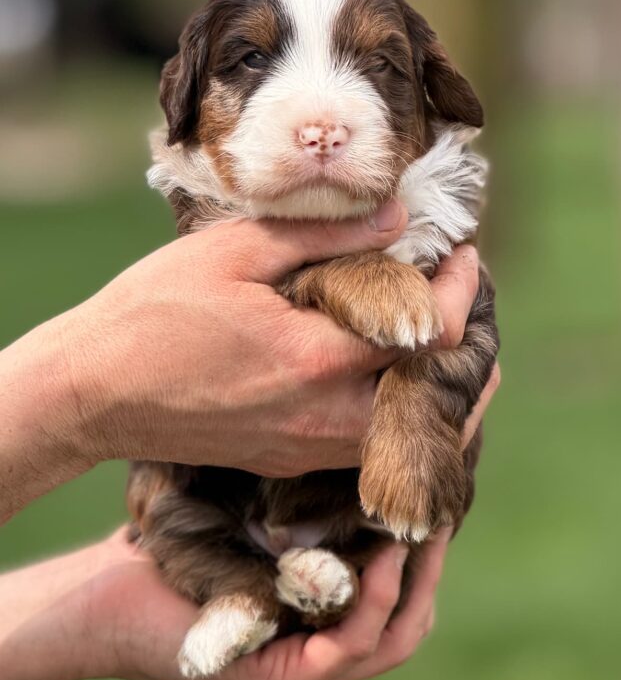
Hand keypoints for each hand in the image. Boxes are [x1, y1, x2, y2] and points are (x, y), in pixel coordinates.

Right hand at [1, 201, 480, 514]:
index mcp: (316, 359)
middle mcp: (323, 417)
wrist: (95, 393)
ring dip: (434, 384)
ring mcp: (307, 448)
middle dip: (466, 347)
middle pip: (437, 397)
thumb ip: (326, 235)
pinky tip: (384, 372)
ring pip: (406, 429)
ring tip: (434, 334)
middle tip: (464, 300)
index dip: (463, 290)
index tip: (467, 256)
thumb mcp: (234, 252)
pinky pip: (366, 444)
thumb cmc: (153, 313)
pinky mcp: (289, 460)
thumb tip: (398, 218)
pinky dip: (394, 409)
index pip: (429, 331)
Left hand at [91, 365, 499, 679]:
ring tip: (420, 526)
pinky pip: (351, 648)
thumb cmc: (179, 544)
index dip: (427, 552)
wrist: (108, 589)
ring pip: (394, 640)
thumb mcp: (259, 516)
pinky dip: (374, 601)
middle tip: (441, 510)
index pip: (401, 598)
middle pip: (409, 625)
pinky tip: (383, 554)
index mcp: (321, 622)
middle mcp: (319, 657)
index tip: (436, 495)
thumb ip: (309, 504)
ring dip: (413, 582)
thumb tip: (363, 442)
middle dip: (432, 567)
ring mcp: (302, 678)